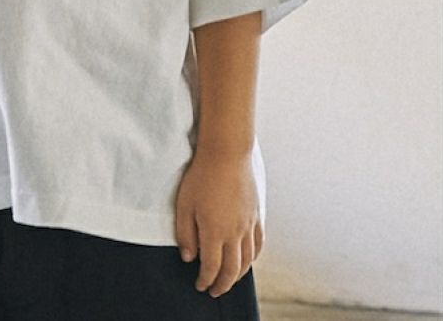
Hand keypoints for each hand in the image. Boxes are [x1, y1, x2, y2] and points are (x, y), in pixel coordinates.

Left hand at [174, 150, 263, 296]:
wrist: (226, 153)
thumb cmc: (202, 176)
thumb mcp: (184, 204)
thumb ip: (185, 234)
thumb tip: (189, 257)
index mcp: (214, 232)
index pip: (212, 267)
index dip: (205, 280)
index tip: (200, 285)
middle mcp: (235, 233)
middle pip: (232, 269)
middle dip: (222, 284)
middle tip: (214, 290)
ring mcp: (248, 225)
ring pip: (247, 260)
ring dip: (238, 275)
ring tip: (229, 280)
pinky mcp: (256, 215)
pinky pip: (258, 244)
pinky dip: (253, 257)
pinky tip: (248, 259)